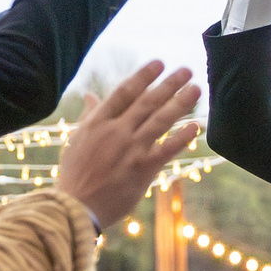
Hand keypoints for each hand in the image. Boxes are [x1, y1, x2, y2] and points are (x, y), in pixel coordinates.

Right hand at [52, 60, 200, 226]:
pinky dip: (182, 137)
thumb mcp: (77, 140)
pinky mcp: (142, 169)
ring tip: (195, 89)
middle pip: (147, 102)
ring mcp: (130, 150)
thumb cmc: (74, 174)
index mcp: (98, 122)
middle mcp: (116, 131)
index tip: (159, 63)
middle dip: (169, 84)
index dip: (143, 76)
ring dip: (180, 103)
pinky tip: (195, 127)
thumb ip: (90, 115)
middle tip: (186, 70)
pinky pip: (167, 149)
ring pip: (160, 120)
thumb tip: (90, 94)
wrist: (75, 207)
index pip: (124, 92)